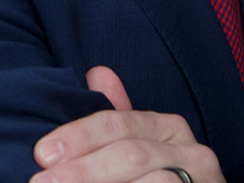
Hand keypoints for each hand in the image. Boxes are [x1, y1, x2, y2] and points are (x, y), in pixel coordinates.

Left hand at [30, 66, 225, 182]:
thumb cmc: (163, 181)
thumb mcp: (141, 147)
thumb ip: (118, 118)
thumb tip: (96, 72)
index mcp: (170, 128)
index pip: (119, 123)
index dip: (79, 136)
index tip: (42, 153)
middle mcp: (191, 151)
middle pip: (130, 155)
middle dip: (83, 170)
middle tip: (43, 182)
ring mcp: (201, 181)